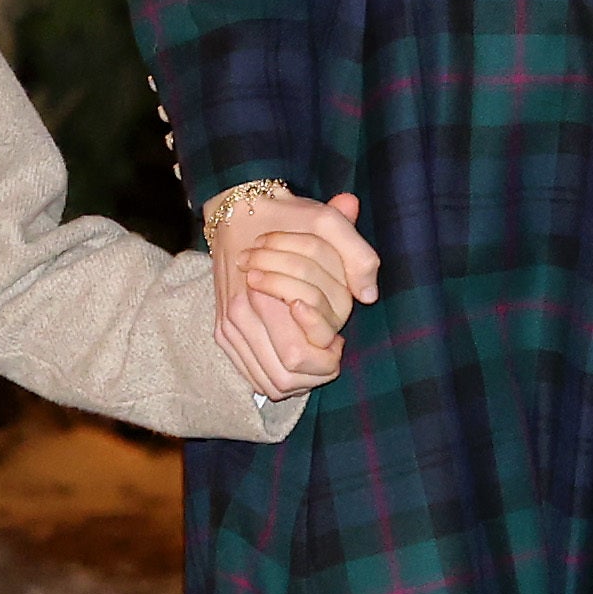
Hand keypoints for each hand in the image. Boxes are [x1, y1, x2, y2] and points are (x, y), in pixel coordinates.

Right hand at [208, 186, 378, 398]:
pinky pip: (250, 374)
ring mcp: (228, 327)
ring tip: (316, 353)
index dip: (326, 359)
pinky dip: (276, 376)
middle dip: (316, 374)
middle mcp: (241, 318)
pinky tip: (295, 355)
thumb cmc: (286, 217)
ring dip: (298, 380)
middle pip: (283, 378)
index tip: (339, 338)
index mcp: (263, 297)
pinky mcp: (223, 331)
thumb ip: (356, 254)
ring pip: (266, 382)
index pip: (298, 357)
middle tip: (331, 350)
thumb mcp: (327, 223)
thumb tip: (369, 295)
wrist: (236, 211)